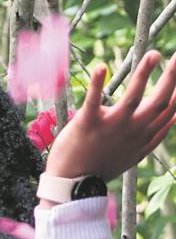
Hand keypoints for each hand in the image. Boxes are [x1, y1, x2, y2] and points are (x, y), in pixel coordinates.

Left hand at [45, 50, 175, 181]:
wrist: (73, 184)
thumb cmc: (102, 165)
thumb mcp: (135, 154)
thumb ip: (154, 136)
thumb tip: (173, 118)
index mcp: (144, 135)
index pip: (169, 110)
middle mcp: (133, 130)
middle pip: (159, 101)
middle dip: (172, 77)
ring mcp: (112, 126)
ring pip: (134, 97)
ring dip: (145, 74)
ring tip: (154, 54)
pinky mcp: (88, 123)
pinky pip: (94, 100)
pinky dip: (97, 83)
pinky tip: (101, 67)